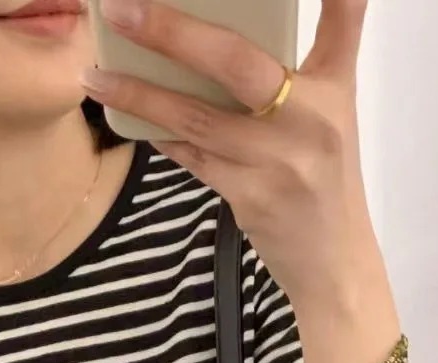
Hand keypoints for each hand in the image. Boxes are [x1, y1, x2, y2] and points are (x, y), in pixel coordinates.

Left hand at [85, 0, 381, 302]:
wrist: (334, 262)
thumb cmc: (323, 179)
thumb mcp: (329, 113)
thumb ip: (300, 66)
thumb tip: (219, 35)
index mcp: (333, 87)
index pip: (344, 16)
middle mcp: (310, 118)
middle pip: (236, 63)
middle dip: (172, 32)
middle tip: (121, 9)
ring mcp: (276, 161)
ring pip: (196, 117)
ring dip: (139, 94)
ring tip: (94, 76)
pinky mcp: (250, 197)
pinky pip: (192, 157)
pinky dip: (160, 135)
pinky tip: (128, 116)